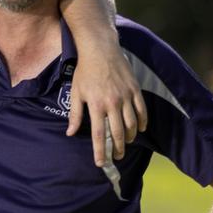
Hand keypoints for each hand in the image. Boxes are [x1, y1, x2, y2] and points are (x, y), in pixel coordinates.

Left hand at [67, 45, 147, 166]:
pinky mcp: (135, 90)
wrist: (100, 50)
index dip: (100, 151)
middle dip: (118, 148)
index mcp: (96, 105)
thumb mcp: (76, 92)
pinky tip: (139, 129)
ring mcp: (125, 96)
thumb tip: (70, 133)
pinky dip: (142, 122)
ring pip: (132, 124)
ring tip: (126, 144)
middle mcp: (112, 103)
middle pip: (118, 133)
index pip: (99, 134)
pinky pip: (142, 111)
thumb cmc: (85, 71)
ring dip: (130, 137)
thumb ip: (75, 115)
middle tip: (117, 156)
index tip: (101, 163)